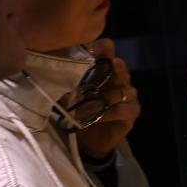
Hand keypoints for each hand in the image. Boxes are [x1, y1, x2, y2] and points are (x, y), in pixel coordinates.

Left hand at [75, 39, 139, 159]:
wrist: (87, 140)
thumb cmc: (78, 111)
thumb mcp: (69, 94)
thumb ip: (67, 81)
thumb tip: (54, 70)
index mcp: (103, 68)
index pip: (108, 49)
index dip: (102, 46)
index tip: (90, 49)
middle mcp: (118, 78)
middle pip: (120, 66)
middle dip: (114, 66)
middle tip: (109, 65)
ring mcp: (128, 95)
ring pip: (124, 89)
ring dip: (105, 97)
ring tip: (90, 103)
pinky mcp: (132, 112)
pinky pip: (125, 108)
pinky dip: (111, 112)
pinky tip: (100, 115)